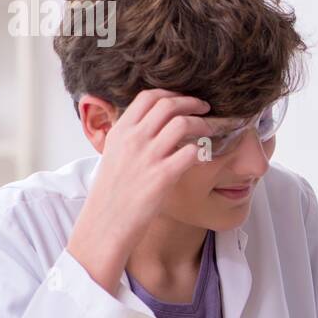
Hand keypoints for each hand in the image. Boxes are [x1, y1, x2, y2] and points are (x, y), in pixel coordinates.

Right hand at [67, 89, 212, 292]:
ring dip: (204, 123)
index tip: (185, 99)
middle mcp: (133, 139)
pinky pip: (192, 152)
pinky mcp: (163, 176)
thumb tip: (150, 123)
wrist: (105, 223)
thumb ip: (130, 137)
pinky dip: (203, 150)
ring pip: (184, 124)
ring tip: (213, 129)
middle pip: (169, 105)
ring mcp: (148, 156)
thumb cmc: (111, 193)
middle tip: (206, 108)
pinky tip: (206, 155)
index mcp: (120, 131)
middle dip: (192, 102)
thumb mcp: (113, 154)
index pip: (148, 97)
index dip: (171, 93)